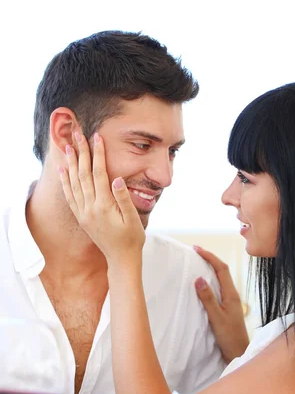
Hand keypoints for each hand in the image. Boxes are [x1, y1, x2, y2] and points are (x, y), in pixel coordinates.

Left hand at [59, 131, 144, 262]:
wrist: (121, 259)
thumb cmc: (132, 239)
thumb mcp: (133, 219)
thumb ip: (123, 198)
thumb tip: (116, 178)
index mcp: (104, 206)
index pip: (99, 174)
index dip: (98, 155)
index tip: (97, 138)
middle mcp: (90, 208)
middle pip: (83, 175)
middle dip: (81, 153)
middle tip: (78, 135)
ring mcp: (83, 213)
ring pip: (74, 184)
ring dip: (70, 164)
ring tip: (68, 147)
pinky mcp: (81, 218)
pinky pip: (70, 196)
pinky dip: (65, 182)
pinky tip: (63, 171)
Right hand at [194, 246, 248, 361]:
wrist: (238, 353)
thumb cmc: (229, 337)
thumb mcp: (216, 318)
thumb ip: (208, 299)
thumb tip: (198, 278)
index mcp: (231, 294)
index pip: (221, 269)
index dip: (210, 256)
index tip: (196, 249)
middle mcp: (232, 294)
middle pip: (222, 270)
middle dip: (210, 258)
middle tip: (195, 251)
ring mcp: (230, 300)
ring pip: (220, 278)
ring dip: (210, 268)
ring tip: (197, 262)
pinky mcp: (226, 307)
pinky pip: (218, 287)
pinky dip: (210, 280)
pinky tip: (202, 283)